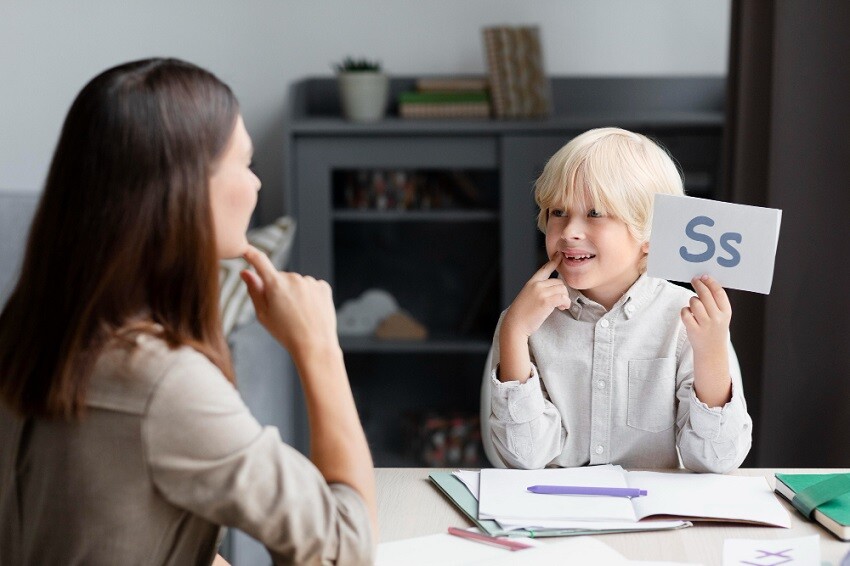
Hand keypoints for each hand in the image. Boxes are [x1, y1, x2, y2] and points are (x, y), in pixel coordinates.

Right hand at [241, 246, 339, 359]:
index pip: (260, 261)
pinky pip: (311, 287)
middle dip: (278, 289)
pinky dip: (309, 296)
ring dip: (295, 293)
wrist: (315, 345)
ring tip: (298, 314)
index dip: (250, 254)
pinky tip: (310, 311)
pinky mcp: (323, 287)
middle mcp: (294, 278)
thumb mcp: (263, 314)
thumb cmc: (286, 333)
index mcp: (275, 284)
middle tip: (282, 311)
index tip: (245, 249)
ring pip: (297, 283)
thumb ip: (254, 291)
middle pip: (280, 278)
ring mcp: (310, 281)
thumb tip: (245, 273)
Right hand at [501, 254, 569, 339]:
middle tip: (560, 303)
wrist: (515, 325)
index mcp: (531, 283)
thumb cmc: (520, 315)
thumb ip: (537, 291)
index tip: (559, 256)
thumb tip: (552, 292)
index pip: (544, 269)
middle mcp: (536, 285)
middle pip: (559, 282)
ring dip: (565, 299)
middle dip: (562, 292)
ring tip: (560, 306)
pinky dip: (565, 303)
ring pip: (563, 289)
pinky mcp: (546, 301)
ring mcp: (541, 292)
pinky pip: (563, 298)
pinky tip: (562, 308)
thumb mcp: (526, 297)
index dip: (553, 262)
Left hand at [682, 275, 732, 405]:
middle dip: (698, 284)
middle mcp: (717, 318)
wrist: (712, 352)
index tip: (704, 276)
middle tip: (694, 280)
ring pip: (694, 302)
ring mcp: (705, 324)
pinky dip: (685, 311)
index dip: (710, 282)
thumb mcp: (722, 316)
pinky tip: (688, 314)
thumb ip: (716, 302)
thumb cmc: (715, 330)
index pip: (719, 292)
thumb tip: (705, 282)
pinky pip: (685, 313)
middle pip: (705, 294)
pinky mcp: (694, 330)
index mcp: (726, 312)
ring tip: (694, 304)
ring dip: (692, 300)